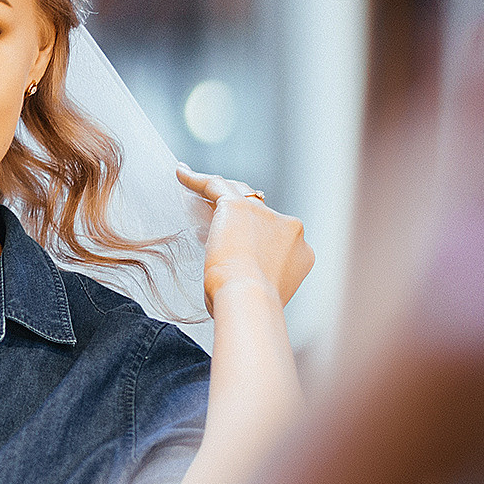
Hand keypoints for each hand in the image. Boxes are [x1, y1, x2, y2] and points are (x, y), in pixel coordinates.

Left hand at [176, 164, 314, 311]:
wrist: (249, 301)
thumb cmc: (251, 309)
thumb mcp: (260, 294)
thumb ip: (257, 276)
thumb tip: (235, 273)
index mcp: (302, 251)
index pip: (276, 236)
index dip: (254, 238)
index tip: (234, 248)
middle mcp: (289, 228)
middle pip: (260, 211)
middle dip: (240, 216)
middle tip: (215, 225)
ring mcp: (265, 214)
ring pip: (239, 194)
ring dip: (220, 194)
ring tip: (198, 193)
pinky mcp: (237, 206)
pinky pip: (214, 185)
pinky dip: (196, 180)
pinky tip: (180, 173)